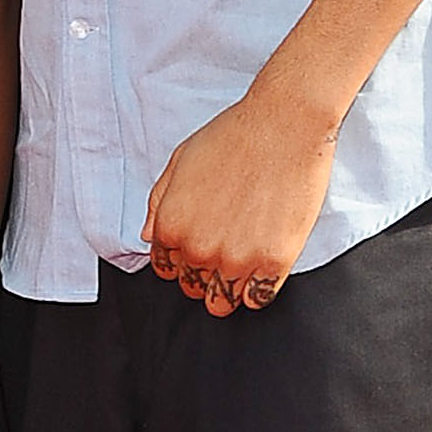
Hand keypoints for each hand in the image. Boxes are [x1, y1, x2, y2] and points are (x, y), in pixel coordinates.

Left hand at [142, 81, 338, 317]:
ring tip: (239, 266)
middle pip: (193, 288)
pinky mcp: (275, 262)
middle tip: (220, 254)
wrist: (281, 128)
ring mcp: (237, 260)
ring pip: (223, 303)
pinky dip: (257, 291)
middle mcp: (199, 249)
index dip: (179, 261)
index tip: (194, 251)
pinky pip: (259, 299)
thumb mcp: (178, 164)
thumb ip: (159, 204)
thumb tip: (149, 236)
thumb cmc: (230, 138)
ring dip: (227, 289)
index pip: (165, 268)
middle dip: (202, 276)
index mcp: (172, 226)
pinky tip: (260, 272)